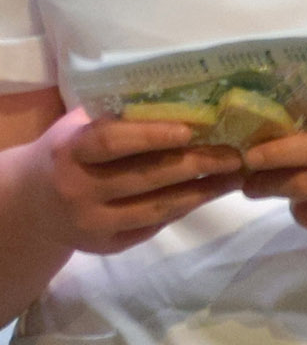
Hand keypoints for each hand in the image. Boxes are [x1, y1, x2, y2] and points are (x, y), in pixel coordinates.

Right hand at [25, 108, 243, 253]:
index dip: (152, 135)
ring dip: (202, 192)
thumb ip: (119, 115)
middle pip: (146, 177)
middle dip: (196, 164)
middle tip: (235, 154)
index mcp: (69, 152)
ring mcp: (91, 223)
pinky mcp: (106, 246)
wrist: (33, 203)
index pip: (112, 142)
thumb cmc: (70, 152)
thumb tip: (186, 98)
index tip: (192, 130)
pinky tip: (209, 193)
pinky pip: (154, 226)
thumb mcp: (80, 127)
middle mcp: (77, 190)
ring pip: (157, 207)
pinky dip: (185, 208)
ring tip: (234, 176)